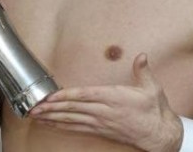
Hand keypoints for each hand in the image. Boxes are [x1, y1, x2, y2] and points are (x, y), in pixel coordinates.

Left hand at [29, 53, 182, 151]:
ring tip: (35, 115)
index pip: (86, 96)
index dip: (67, 96)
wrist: (158, 134)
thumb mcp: (153, 88)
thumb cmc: (154, 111)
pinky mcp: (99, 130)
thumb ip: (143, 71)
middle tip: (33, 106)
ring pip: (71, 120)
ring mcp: (100, 123)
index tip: (51, 96)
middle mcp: (104, 112)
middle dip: (51, 108)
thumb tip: (142, 57)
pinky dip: (61, 125)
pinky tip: (50, 124)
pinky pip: (76, 128)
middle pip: (73, 109)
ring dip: (52, 117)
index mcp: (114, 98)